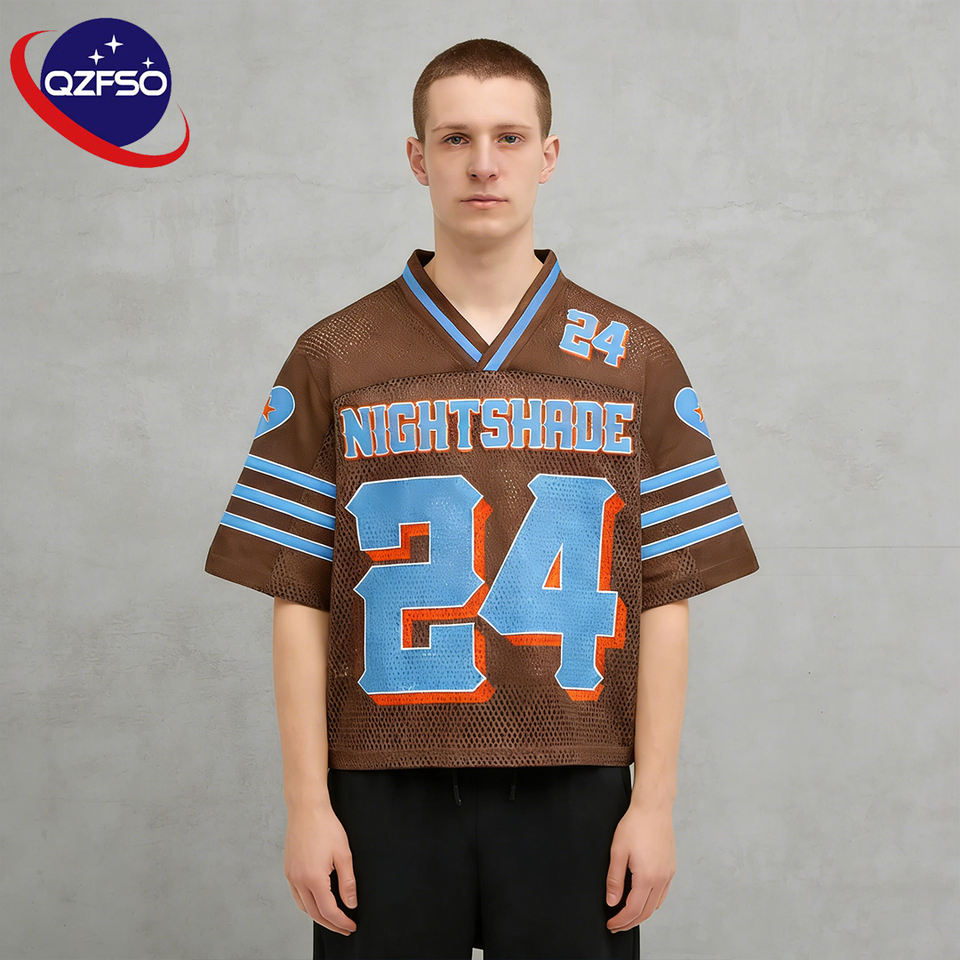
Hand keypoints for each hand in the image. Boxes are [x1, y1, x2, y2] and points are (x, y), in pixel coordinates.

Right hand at [284, 799, 357, 936]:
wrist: (306, 809)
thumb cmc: (325, 826)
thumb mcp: (344, 854)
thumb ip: (347, 882)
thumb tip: (350, 903)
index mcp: (313, 878)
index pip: (328, 911)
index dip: (341, 922)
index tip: (351, 926)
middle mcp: (298, 880)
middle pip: (315, 913)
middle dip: (331, 924)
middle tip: (345, 927)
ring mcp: (291, 876)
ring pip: (304, 907)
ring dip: (318, 916)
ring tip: (333, 919)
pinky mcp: (288, 870)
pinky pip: (297, 896)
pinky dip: (308, 905)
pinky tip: (317, 902)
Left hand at [605, 801, 675, 932]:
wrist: (653, 808)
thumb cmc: (635, 825)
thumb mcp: (617, 851)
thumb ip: (614, 879)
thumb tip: (612, 901)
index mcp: (647, 876)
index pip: (633, 909)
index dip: (621, 920)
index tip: (611, 924)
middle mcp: (661, 878)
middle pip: (646, 912)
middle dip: (630, 922)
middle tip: (616, 925)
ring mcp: (668, 874)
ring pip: (655, 905)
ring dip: (641, 914)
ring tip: (626, 915)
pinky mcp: (671, 868)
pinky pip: (662, 894)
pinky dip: (651, 903)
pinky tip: (642, 900)